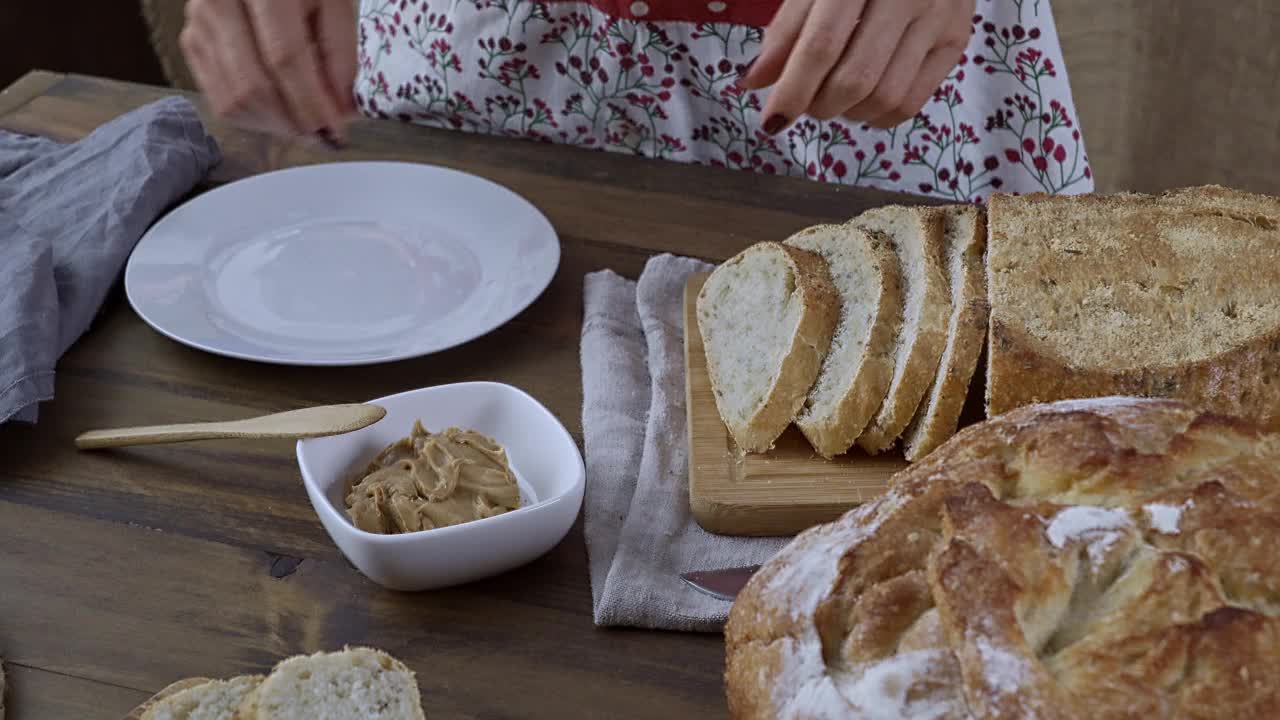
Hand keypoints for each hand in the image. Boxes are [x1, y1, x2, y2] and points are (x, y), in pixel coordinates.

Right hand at [180, 0, 357, 140]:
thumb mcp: (334, 2)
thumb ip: (341, 53)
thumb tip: (342, 111)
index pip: (284, 56)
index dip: (311, 100)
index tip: (336, 129)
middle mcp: (219, 1)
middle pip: (253, 83)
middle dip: (293, 120)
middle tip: (323, 134)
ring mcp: (199, 22)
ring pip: (233, 98)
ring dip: (275, 124)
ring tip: (305, 125)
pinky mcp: (192, 40)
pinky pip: (219, 100)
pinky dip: (254, 118)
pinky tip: (280, 114)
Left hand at [738, 0, 974, 132]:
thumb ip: (787, 27)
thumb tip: (755, 82)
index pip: (822, 46)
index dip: (793, 90)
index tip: (772, 121)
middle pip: (855, 79)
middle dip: (818, 105)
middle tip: (806, 101)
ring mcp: (938, 18)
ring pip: (885, 97)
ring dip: (848, 113)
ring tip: (834, 96)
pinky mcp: (957, 40)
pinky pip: (913, 103)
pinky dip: (879, 117)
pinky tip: (863, 104)